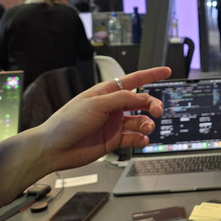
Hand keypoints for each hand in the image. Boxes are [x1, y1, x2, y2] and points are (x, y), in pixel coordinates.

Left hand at [35, 67, 169, 171]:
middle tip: (158, 111)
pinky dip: (140, 139)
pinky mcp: (113, 140)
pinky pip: (133, 138)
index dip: (151, 75)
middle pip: (141, 102)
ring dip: (147, 124)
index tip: (166, 71)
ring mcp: (113, 124)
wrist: (54, 148)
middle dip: (152, 105)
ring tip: (146, 129)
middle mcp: (112, 107)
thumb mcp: (96, 104)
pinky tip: (141, 140)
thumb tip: (143, 97)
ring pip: (139, 121)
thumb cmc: (67, 122)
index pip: (134, 81)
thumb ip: (122, 99)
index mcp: (106, 93)